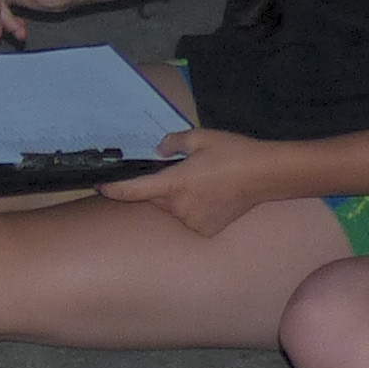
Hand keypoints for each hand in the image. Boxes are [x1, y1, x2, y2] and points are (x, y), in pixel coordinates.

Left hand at [98, 128, 271, 237]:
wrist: (268, 174)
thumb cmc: (235, 153)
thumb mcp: (202, 137)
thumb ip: (173, 141)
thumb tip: (158, 150)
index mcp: (174, 184)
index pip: (132, 191)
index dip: (113, 189)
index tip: (100, 185)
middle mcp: (179, 208)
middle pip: (155, 199)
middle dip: (159, 187)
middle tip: (182, 172)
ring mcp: (192, 222)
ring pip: (172, 210)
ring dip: (178, 198)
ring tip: (205, 182)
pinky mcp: (204, 230)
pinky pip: (188, 219)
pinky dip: (193, 209)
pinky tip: (212, 197)